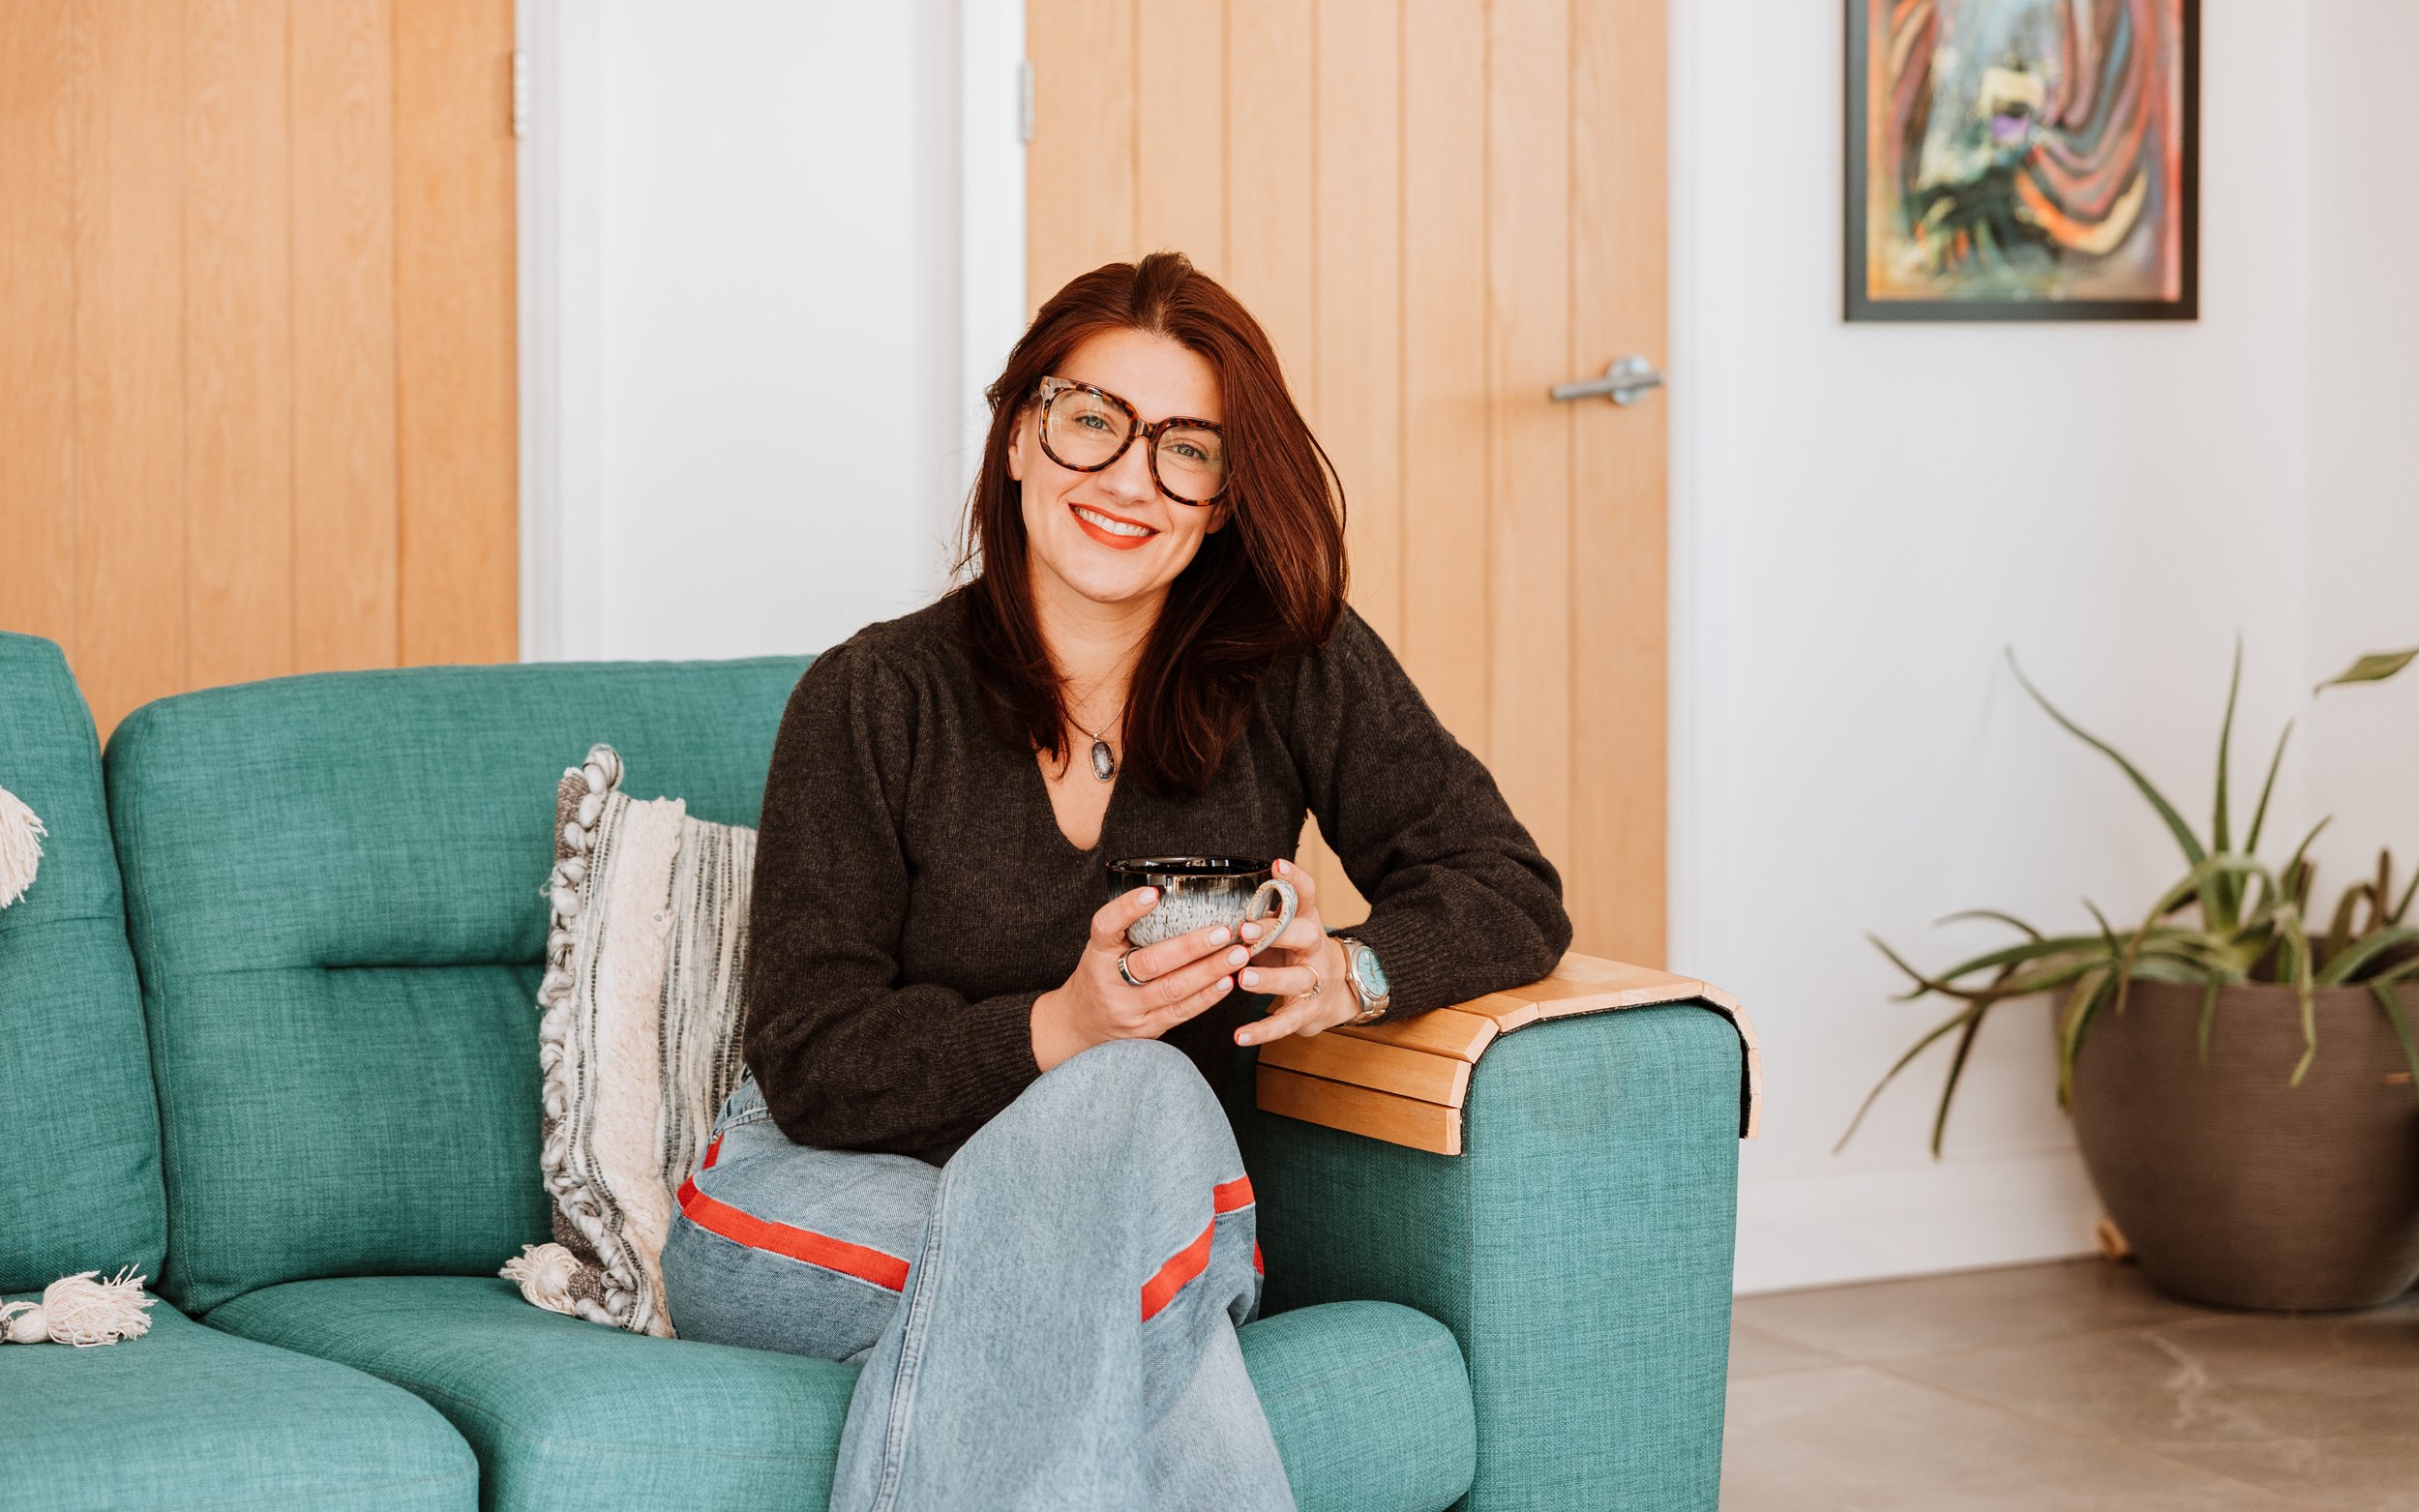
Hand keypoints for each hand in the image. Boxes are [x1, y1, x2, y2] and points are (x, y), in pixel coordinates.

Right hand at [1031, 887, 1253, 1071]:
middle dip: (1191, 946)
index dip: (1127, 909)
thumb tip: (1172, 895)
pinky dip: (1207, 996)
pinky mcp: (1147, 1028)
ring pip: (1173, 989)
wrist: (1079, 1025)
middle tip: (1223, 931)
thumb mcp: (1101, 949)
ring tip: (1237, 953)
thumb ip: (1128, 929)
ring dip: (1210, 970)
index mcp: (1097, 954)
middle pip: (1150, 963)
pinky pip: (1181, 1011)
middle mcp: (1110, 981)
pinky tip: (1227, 981)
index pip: (1105, 927)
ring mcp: (1129, 1008)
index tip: (1153, 893)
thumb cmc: (1099, 976)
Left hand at [1232, 857, 1357, 1046]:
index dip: (1294, 879)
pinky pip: (1285, 1022)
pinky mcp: (1309, 1011)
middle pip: (1303, 935)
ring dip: (1268, 979)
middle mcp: (1314, 947)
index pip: (1306, 894)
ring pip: (1295, 979)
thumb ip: (1260, 916)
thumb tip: (1213, 900)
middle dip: (1276, 932)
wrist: (1340, 991)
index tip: (1277, 864)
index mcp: (1305, 921)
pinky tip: (1240, 1035)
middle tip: (1245, 930)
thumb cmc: (1297, 954)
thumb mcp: (1285, 929)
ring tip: (1242, 980)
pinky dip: (1262, 1030)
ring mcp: (1314, 980)